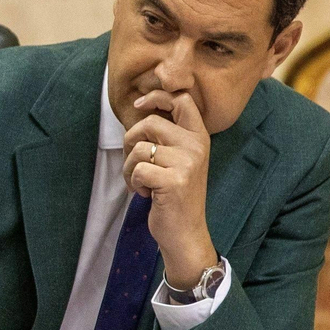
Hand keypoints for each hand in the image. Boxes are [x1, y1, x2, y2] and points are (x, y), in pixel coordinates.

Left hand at [122, 90, 217, 288]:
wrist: (186, 232)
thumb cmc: (175, 196)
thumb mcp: (179, 161)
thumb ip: (168, 137)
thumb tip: (142, 110)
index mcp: (199, 137)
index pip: (182, 100)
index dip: (156, 96)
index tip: (138, 104)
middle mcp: (197, 146)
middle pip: (150, 123)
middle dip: (130, 141)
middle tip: (133, 162)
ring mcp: (187, 163)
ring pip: (138, 148)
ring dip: (129, 168)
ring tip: (140, 182)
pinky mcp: (173, 181)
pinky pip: (138, 169)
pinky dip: (133, 182)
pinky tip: (145, 194)